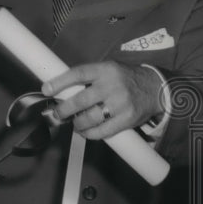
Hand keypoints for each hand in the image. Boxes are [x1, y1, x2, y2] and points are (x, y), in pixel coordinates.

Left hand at [42, 61, 163, 139]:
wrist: (157, 89)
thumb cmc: (126, 79)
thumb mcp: (109, 69)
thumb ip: (89, 78)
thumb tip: (62, 90)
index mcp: (105, 70)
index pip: (78, 73)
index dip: (60, 82)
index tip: (46, 89)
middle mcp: (112, 85)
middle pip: (81, 100)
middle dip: (64, 110)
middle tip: (57, 113)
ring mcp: (120, 103)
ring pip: (90, 118)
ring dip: (77, 123)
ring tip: (74, 123)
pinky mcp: (128, 119)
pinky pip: (103, 131)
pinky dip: (91, 134)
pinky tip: (86, 132)